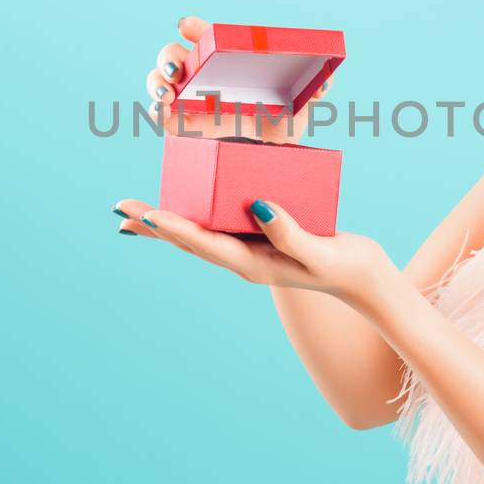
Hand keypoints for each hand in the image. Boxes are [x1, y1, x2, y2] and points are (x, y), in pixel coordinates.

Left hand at [111, 197, 398, 305]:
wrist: (362, 278)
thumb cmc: (344, 266)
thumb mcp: (319, 251)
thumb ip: (290, 232)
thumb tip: (257, 207)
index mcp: (252, 264)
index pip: (205, 244)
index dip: (175, 228)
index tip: (147, 215)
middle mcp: (243, 258)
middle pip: (189, 241)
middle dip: (156, 226)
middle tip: (121, 210)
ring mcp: (250, 249)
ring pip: (199, 235)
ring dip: (168, 223)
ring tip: (137, 214)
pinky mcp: (260, 238)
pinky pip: (220, 226)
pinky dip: (198, 215)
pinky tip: (189, 205)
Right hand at [148, 16, 334, 142]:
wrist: (266, 162)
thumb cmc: (279, 125)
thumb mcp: (299, 108)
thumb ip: (312, 91)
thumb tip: (325, 83)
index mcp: (225, 61)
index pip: (205, 36)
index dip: (195, 28)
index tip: (186, 26)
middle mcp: (200, 75)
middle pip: (173, 54)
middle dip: (168, 56)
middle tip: (178, 67)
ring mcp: (184, 98)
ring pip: (158, 80)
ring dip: (156, 82)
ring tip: (168, 93)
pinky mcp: (176, 124)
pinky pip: (158, 113)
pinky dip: (156, 110)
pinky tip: (164, 111)